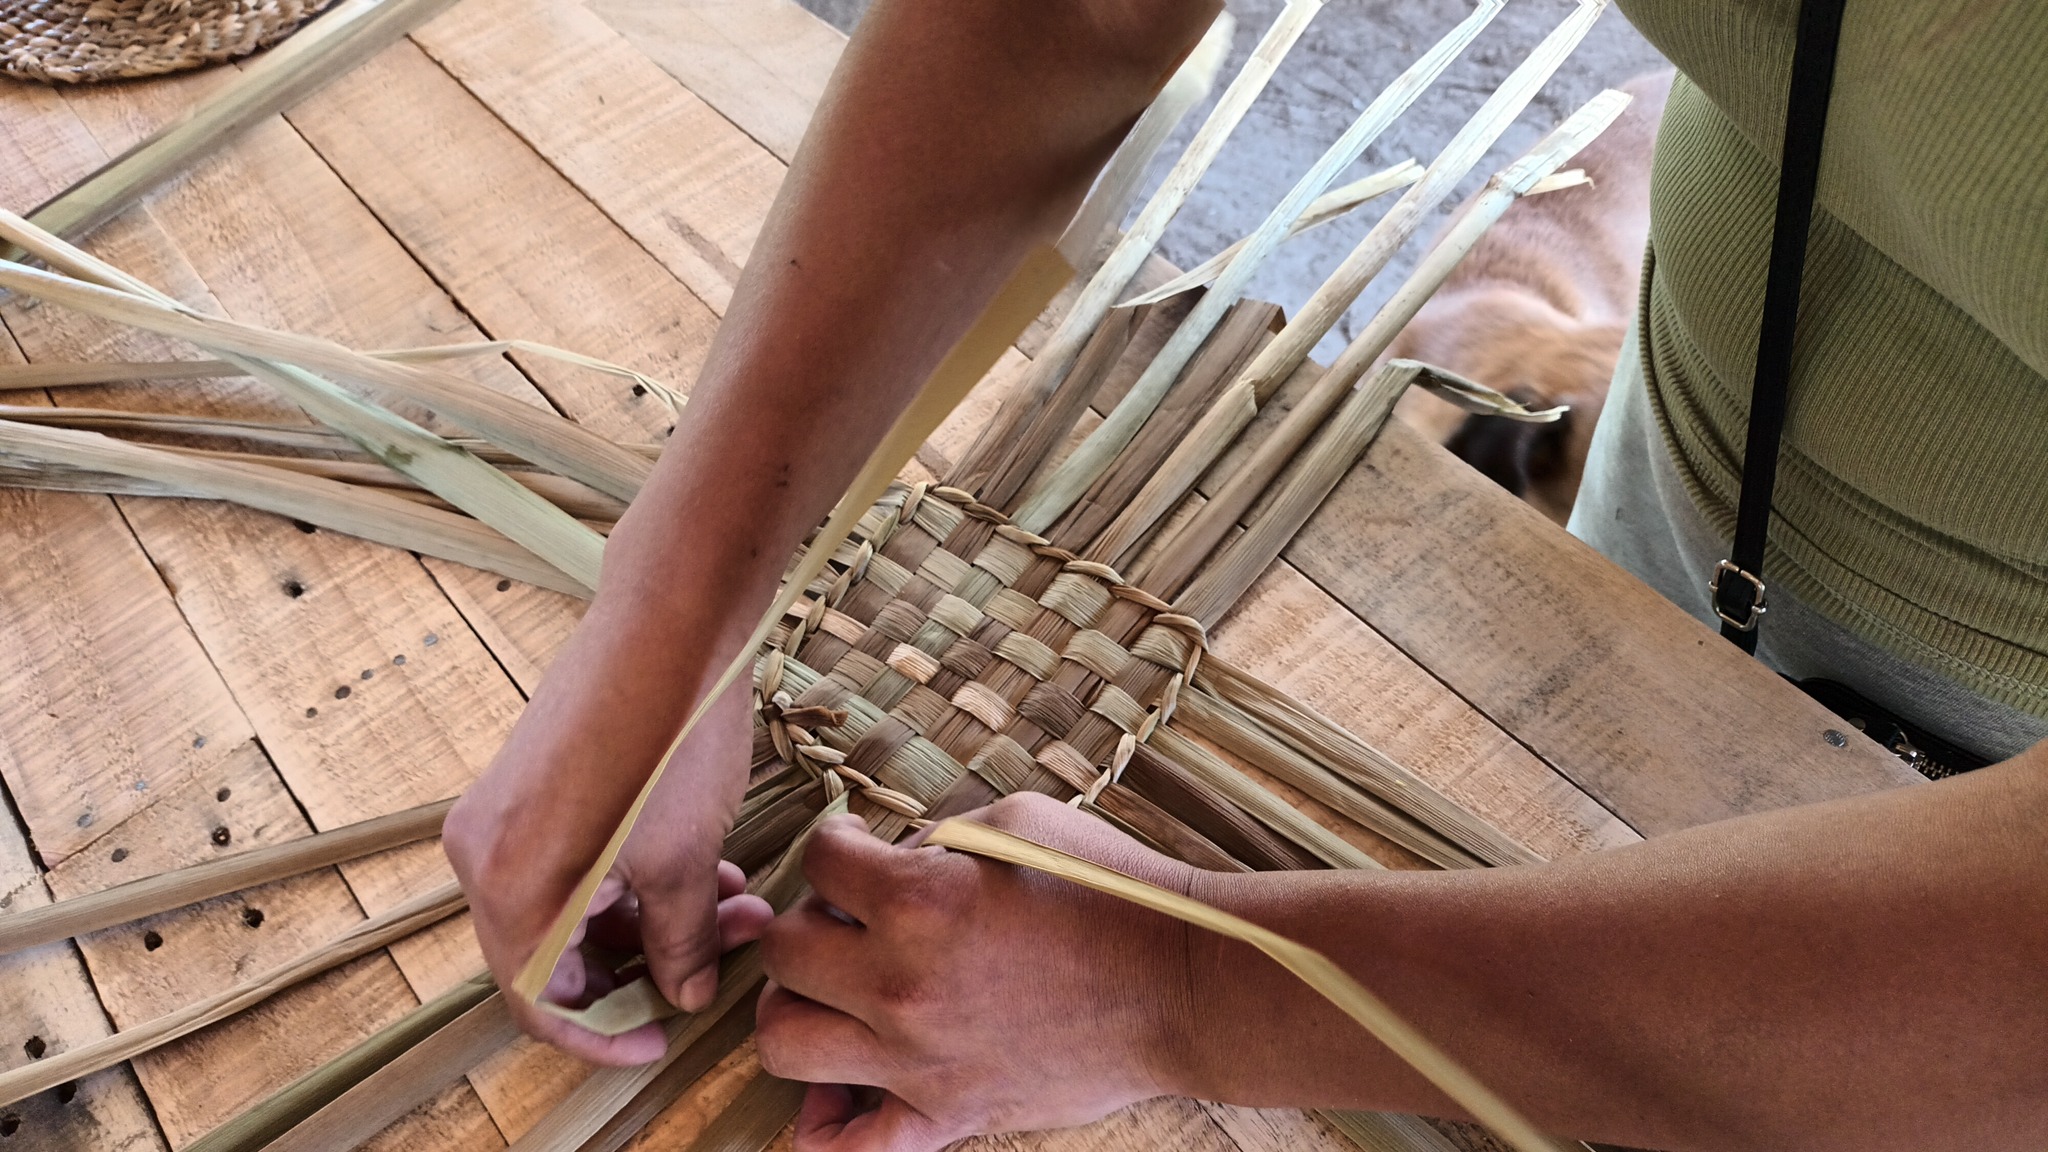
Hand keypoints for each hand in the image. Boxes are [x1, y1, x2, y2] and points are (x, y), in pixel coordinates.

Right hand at [446, 664, 770, 1064]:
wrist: (669, 615)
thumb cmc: (670, 731)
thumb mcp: (683, 856)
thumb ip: (681, 941)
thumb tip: (682, 993)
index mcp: (506, 883)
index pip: (540, 1002)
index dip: (605, 1036)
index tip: (663, 1040)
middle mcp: (486, 851)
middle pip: (558, 956)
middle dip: (650, 964)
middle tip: (725, 954)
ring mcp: (506, 813)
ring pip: (577, 906)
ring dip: (656, 918)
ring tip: (738, 904)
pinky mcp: (536, 783)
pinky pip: (578, 861)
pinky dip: (638, 877)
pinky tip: (710, 867)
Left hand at [755, 793, 1198, 1150]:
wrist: (1185, 981)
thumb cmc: (1111, 890)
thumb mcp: (1016, 825)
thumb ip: (933, 840)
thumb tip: (886, 863)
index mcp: (918, 899)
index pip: (819, 859)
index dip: (835, 843)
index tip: (856, 847)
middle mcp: (901, 982)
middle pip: (780, 950)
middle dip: (804, 920)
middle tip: (845, 918)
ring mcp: (917, 1058)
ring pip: (783, 1043)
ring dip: (794, 1007)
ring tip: (832, 992)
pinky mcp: (947, 1113)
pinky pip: (850, 1149)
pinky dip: (825, 1126)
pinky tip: (839, 1090)